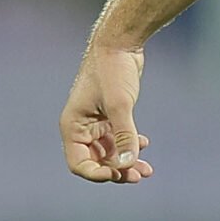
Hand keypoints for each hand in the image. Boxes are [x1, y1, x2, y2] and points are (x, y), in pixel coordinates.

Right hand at [63, 42, 154, 183]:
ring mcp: (95, 122)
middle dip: (116, 171)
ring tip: (147, 170)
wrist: (120, 44)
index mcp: (72, 126)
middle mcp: (81, 127)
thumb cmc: (112, 70)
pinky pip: (117, 140)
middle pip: (95, 161)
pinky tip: (145, 145)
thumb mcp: (120, 105)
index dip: (97, 174)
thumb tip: (128, 165)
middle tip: (138, 176)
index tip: (119, 174)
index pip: (78, 163)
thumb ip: (124, 136)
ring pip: (109, 152)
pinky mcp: (110, 115)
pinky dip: (130, 146)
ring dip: (126, 161)